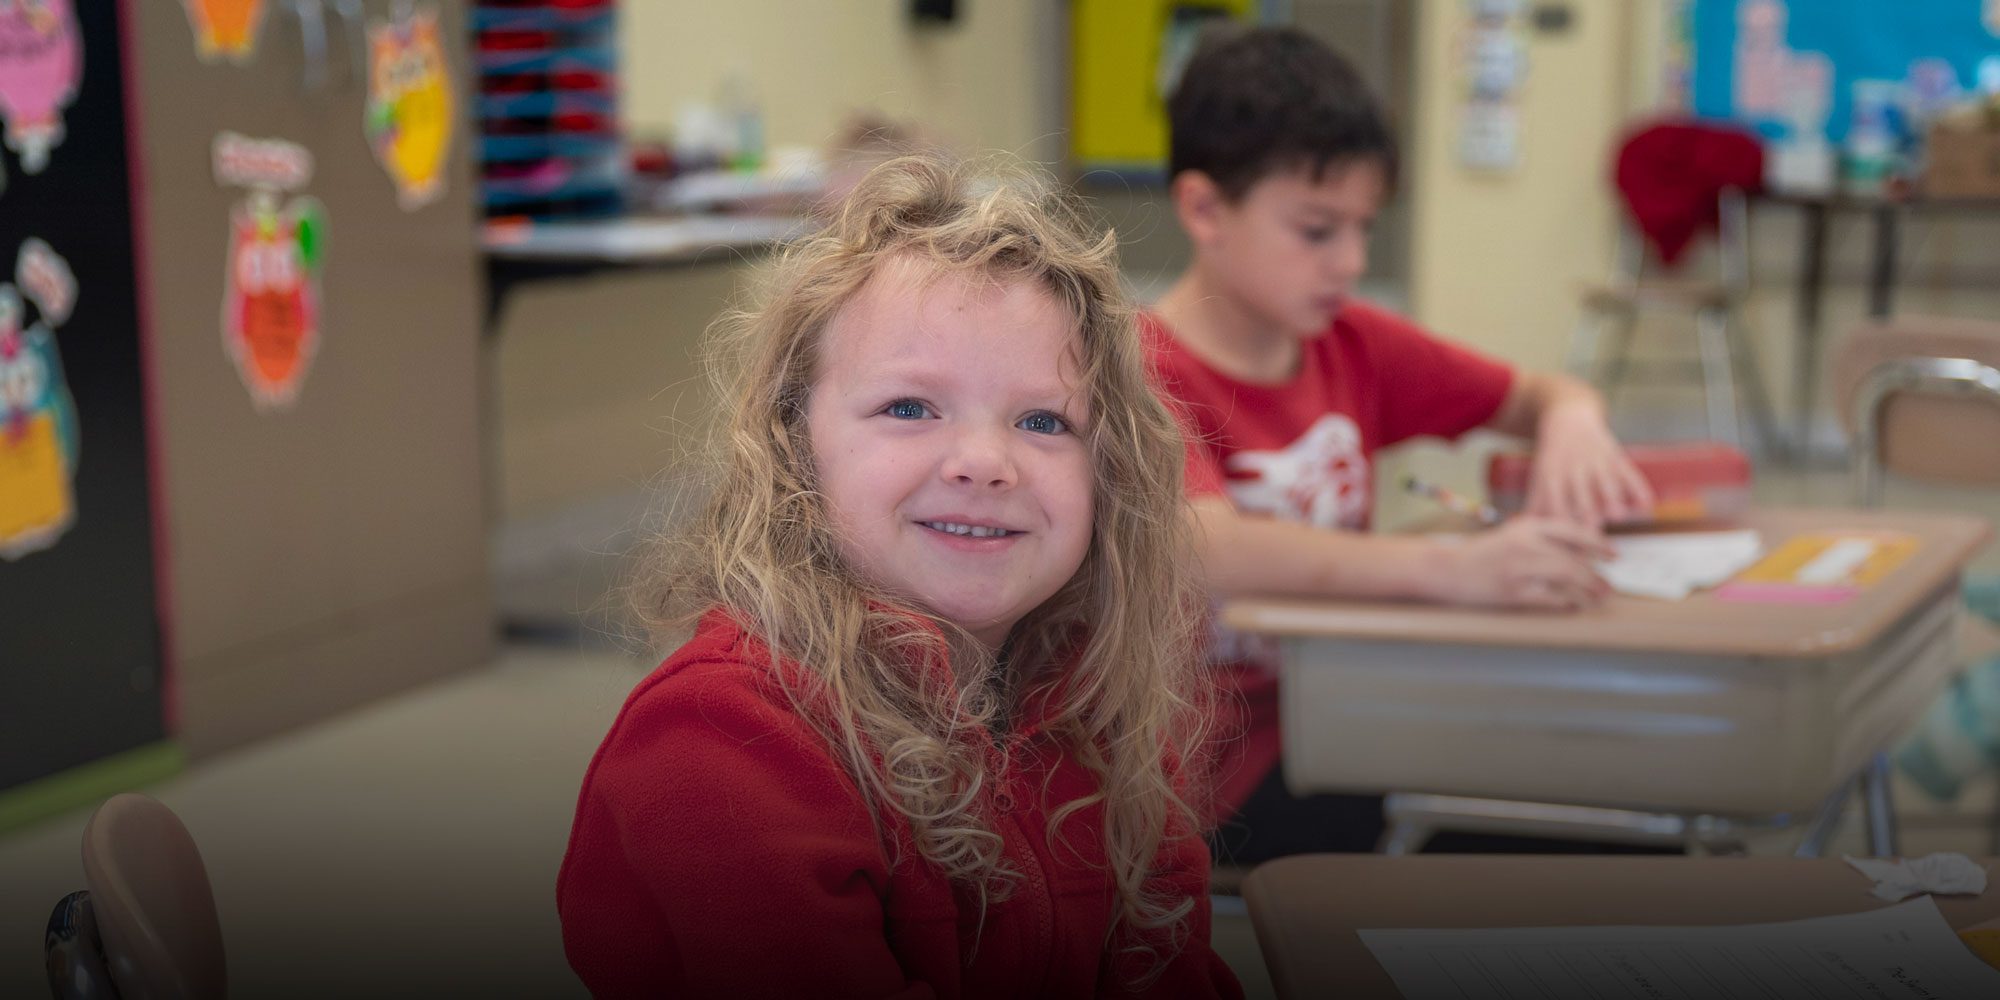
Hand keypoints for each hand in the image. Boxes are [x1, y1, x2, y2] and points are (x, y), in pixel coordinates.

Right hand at [1432, 517, 1612, 610]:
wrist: (1448, 569)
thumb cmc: (1483, 553)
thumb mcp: (1513, 534)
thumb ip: (1544, 536)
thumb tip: (1584, 547)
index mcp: (1527, 526)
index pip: (1572, 531)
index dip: (1598, 543)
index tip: (1614, 555)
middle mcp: (1525, 544)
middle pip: (1573, 559)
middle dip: (1596, 575)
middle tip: (1609, 586)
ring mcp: (1519, 568)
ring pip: (1567, 578)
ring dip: (1588, 590)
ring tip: (1599, 597)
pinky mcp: (1513, 591)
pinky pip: (1550, 598)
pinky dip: (1567, 603)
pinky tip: (1574, 605)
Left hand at [1525, 402, 1654, 526]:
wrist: (1568, 419)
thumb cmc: (1553, 458)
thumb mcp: (1541, 477)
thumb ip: (1536, 505)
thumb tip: (1524, 531)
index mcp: (1552, 475)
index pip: (1555, 502)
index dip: (1560, 521)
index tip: (1566, 542)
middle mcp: (1574, 468)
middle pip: (1581, 493)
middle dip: (1587, 512)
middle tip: (1592, 534)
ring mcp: (1596, 461)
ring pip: (1606, 481)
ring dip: (1613, 497)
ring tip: (1619, 516)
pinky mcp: (1615, 455)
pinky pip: (1629, 472)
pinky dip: (1639, 487)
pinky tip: (1646, 505)